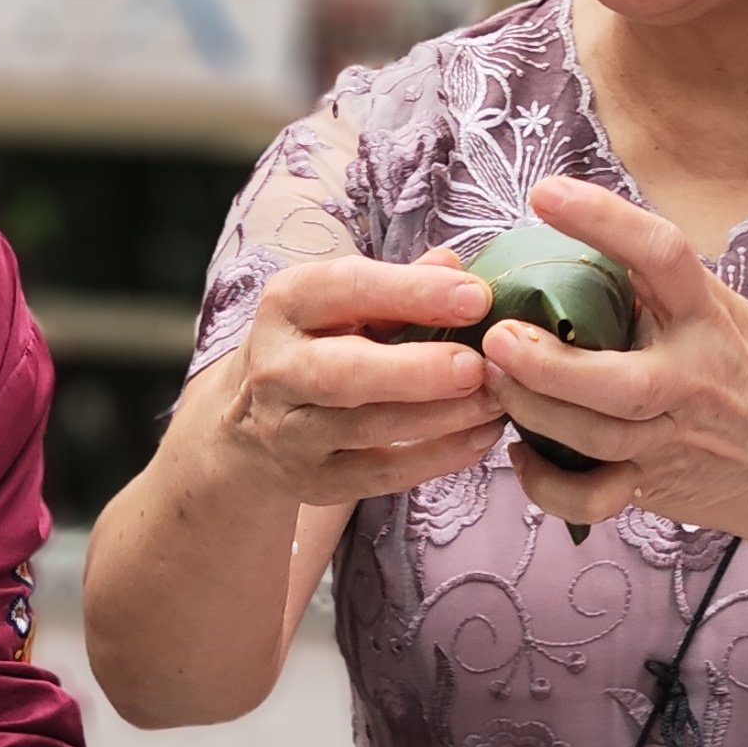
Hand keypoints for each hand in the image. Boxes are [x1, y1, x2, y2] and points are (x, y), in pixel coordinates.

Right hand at [205, 254, 502, 507]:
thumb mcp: (341, 303)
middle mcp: (278, 369)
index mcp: (287, 305)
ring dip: (440, 416)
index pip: (345, 290)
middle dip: (415, 370)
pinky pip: (383, 473)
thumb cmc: (318, 344)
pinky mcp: (317, 480)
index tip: (477, 296)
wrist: (253, 423)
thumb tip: (454, 266)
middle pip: (342, 374)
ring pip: (368, 428)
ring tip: (495, 400)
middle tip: (476, 366)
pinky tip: (482, 437)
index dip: (412, 292)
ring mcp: (293, 432)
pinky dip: (438, 457)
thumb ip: (398, 285)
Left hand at [470, 175, 747, 540]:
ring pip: (595, 437)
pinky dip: (546, 485)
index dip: (603, 220)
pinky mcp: (655, 485)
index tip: (545, 194)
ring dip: (533, 413)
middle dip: (550, 365)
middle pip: (621, 382)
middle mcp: (693, 377)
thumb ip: (658, 289)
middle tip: (496, 339)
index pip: (661, 254)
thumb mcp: (720, 314)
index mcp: (707, 316)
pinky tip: (520, 454)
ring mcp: (673, 438)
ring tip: (491, 383)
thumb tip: (569, 246)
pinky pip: (592, 496)